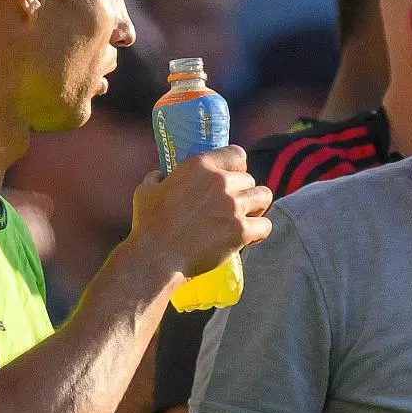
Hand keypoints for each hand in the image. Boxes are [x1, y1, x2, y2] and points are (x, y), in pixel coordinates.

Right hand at [129, 146, 272, 280]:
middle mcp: (220, 181)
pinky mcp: (241, 231)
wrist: (157, 258)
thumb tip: (159, 174)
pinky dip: (259, 232)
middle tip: (235, 207)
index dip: (238, 167)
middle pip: (250, 179)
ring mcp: (233, 206)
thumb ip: (157, 178)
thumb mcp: (146, 192)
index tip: (234, 178)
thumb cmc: (149, 226)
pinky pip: (265, 225)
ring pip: (264, 196)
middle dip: (244, 192)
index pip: (237, 154)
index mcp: (200, 166)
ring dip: (258, 207)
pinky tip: (250, 238)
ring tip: (248, 218)